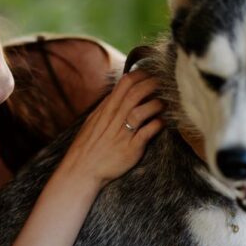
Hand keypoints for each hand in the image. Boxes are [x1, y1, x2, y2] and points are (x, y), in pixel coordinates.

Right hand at [58, 70, 163, 189]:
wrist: (82, 171)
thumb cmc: (89, 146)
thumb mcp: (94, 120)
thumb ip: (107, 105)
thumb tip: (119, 90)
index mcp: (106, 110)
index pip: (125, 83)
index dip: (141, 75)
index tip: (151, 75)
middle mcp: (114, 119)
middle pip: (135, 93)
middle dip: (152, 85)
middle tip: (164, 84)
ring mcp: (122, 134)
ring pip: (141, 111)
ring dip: (156, 104)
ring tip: (164, 103)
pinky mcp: (131, 149)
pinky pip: (146, 133)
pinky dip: (157, 124)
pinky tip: (162, 122)